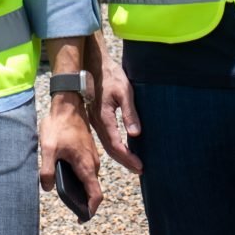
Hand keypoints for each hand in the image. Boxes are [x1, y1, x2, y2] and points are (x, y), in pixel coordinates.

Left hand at [39, 94, 103, 216]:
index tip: (81, 217)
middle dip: (83, 200)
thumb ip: (47, 171)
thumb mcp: (48, 149)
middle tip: (67, 203)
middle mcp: (93, 163)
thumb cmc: (59, 126)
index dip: (90, 210)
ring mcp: (92, 156)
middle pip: (92, 189)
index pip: (95, 195)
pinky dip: (79, 176)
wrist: (68, 105)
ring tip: (63, 188)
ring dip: (80, 187)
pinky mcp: (88, 150)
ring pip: (89, 178)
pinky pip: (86, 169)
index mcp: (86, 166)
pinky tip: (64, 172)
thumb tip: (47, 187)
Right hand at [86, 35, 141, 173]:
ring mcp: (95, 120)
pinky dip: (114, 147)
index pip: (116, 144)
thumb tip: (135, 134)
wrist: (94, 65)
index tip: (140, 166)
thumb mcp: (125, 91)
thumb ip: (130, 113)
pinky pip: (104, 137)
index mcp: (105, 117)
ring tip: (133, 164)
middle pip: (110, 149)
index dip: (128, 157)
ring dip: (119, 155)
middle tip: (139, 170)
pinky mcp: (96, 117)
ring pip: (106, 144)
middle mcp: (98, 122)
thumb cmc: (111, 76)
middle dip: (125, 161)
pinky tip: (122, 149)